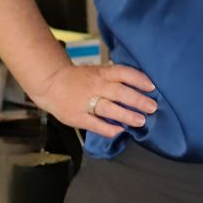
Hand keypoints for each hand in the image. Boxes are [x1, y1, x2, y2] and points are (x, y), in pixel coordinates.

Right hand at [27, 62, 157, 138]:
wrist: (50, 84)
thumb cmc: (79, 79)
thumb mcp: (96, 71)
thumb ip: (114, 77)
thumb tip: (140, 83)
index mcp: (101, 74)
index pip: (122, 73)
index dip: (138, 79)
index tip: (152, 87)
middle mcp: (94, 86)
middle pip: (119, 92)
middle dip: (137, 100)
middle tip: (152, 107)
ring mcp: (85, 102)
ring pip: (108, 109)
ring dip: (126, 115)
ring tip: (140, 121)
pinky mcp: (77, 116)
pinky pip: (94, 124)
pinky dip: (108, 129)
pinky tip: (120, 131)